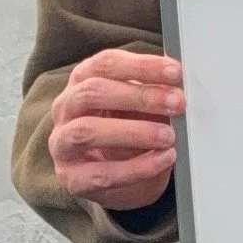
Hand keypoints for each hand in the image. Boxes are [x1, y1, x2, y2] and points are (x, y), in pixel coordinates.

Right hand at [50, 47, 184, 208]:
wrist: (111, 176)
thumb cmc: (123, 131)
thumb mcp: (137, 107)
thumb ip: (152, 93)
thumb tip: (179, 86)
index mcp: (81, 81)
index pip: (105, 64)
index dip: (141, 66)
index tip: (174, 72)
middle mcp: (65, 109)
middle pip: (93, 92)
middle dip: (139, 97)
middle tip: (176, 103)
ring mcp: (62, 144)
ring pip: (87, 131)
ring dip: (134, 132)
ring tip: (168, 135)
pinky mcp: (72, 178)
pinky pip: (102, 173)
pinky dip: (138, 167)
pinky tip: (163, 159)